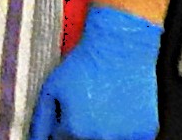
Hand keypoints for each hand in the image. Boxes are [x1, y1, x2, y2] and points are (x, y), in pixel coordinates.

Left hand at [29, 6, 162, 139]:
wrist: (120, 50)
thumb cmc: (86, 65)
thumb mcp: (51, 89)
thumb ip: (41, 120)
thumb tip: (35, 138)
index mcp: (74, 130)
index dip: (61, 125)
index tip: (67, 114)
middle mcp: (100, 137)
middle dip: (81, 128)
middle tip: (87, 107)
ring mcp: (125, 136)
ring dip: (103, 130)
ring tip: (103, 106)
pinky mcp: (146, 132)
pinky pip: (130, 138)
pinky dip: (124, 129)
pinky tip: (119, 110)